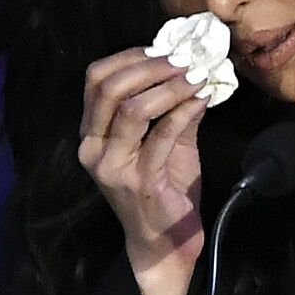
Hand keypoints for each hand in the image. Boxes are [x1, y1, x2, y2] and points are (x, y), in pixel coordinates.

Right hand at [77, 48, 209, 294]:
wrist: (165, 245)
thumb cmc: (163, 193)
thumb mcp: (167, 144)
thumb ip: (173, 109)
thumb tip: (193, 69)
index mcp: (92, 136)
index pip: (96, 80)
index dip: (129, 57)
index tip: (164, 49)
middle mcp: (94, 150)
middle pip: (109, 88)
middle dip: (149, 66)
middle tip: (184, 58)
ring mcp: (114, 167)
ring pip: (133, 109)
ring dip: (169, 86)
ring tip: (196, 75)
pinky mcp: (140, 182)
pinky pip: (162, 135)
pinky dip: (184, 111)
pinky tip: (203, 99)